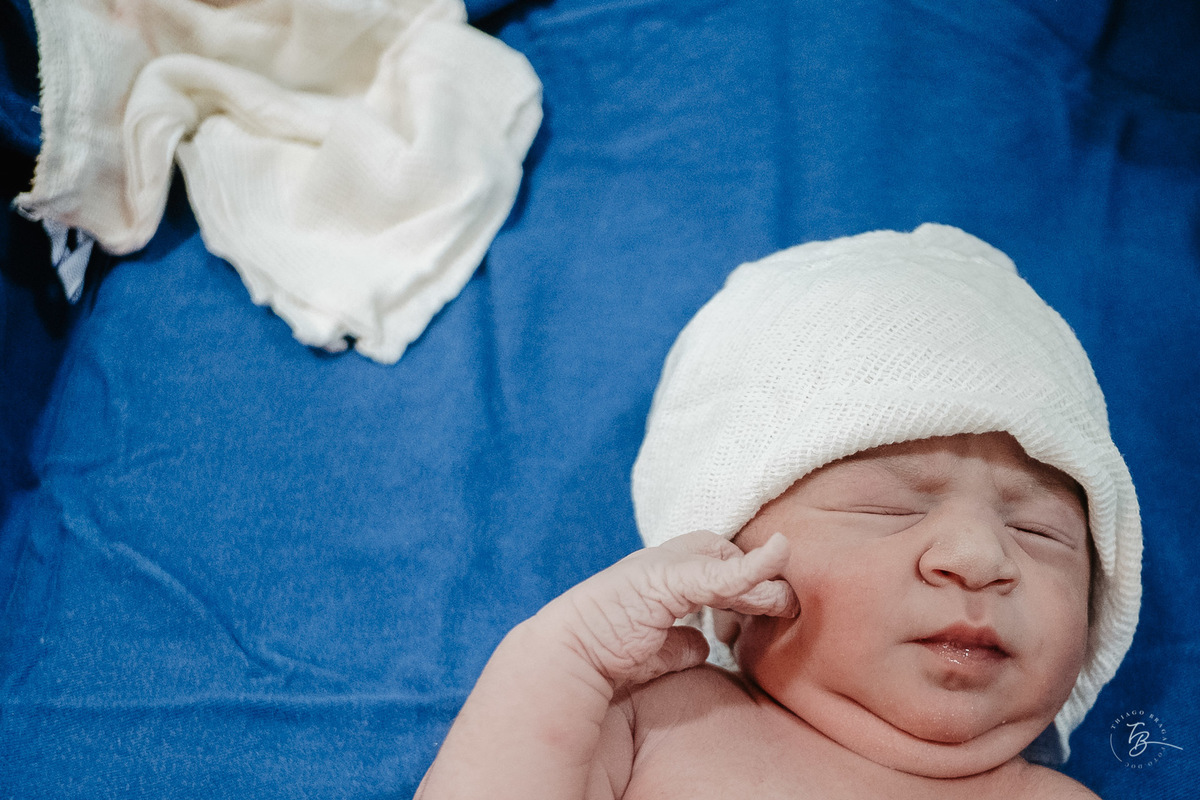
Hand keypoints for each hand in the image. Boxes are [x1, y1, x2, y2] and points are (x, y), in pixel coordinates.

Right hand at [534, 530, 797, 689]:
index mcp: (659, 580)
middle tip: (784, 605)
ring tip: (787, 601)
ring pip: (725, 560)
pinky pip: (717, 571)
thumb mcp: (652, 653)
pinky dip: (752, 566)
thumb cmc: (601, 658)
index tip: (762, 616)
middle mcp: (661, 565)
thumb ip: (678, 644)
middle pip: (722, 552)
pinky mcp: (663, 579)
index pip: (712, 567)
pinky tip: (777, 557)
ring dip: (762, 579)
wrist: (566, 663)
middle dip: (754, 575)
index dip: (742, 586)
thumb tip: (702, 644)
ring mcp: (661, 568)